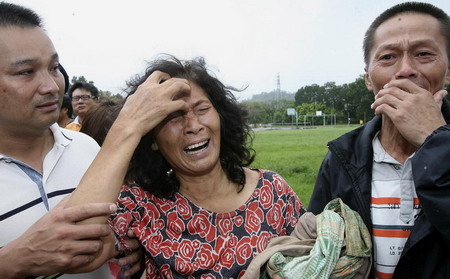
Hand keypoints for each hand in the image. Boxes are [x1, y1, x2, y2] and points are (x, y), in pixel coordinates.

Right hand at [0, 197, 116, 277]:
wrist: (22, 255)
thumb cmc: (37, 234)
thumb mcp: (49, 215)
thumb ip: (65, 204)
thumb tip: (77, 191)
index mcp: (60, 218)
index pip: (86, 210)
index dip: (102, 207)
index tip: (112, 206)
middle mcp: (64, 232)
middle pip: (96, 229)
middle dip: (104, 230)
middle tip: (104, 229)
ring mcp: (65, 248)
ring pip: (95, 245)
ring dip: (98, 244)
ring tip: (95, 241)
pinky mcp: (66, 262)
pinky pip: (88, 258)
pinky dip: (90, 255)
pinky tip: (87, 252)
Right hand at [117, 70, 190, 137]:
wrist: (129, 124)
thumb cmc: (128, 114)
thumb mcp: (132, 98)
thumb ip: (139, 93)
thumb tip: (140, 93)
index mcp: (146, 86)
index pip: (158, 74)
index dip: (166, 75)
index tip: (169, 79)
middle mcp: (155, 89)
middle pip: (173, 79)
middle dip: (181, 81)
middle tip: (185, 86)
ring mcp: (161, 98)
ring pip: (179, 86)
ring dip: (186, 88)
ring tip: (188, 92)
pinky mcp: (166, 108)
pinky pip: (181, 103)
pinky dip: (185, 105)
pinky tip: (185, 108)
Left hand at [117, 230, 143, 276]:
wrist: (135, 248)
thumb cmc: (128, 239)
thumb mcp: (125, 233)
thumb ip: (121, 229)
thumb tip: (110, 219)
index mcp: (137, 235)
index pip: (137, 232)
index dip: (134, 233)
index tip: (129, 232)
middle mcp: (141, 244)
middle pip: (137, 244)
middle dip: (130, 245)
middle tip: (122, 246)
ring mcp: (142, 253)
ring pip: (137, 256)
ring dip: (128, 259)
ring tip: (119, 263)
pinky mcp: (142, 261)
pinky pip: (138, 266)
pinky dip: (132, 270)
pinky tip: (126, 273)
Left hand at [371, 79, 446, 145]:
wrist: (433, 137)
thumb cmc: (435, 124)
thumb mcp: (437, 107)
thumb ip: (437, 98)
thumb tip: (443, 92)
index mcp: (422, 94)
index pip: (404, 82)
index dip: (392, 83)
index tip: (386, 87)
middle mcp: (413, 98)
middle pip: (392, 89)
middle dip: (382, 92)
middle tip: (377, 97)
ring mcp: (405, 107)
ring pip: (385, 97)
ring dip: (377, 101)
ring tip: (374, 106)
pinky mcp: (398, 116)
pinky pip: (383, 108)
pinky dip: (378, 109)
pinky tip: (377, 113)